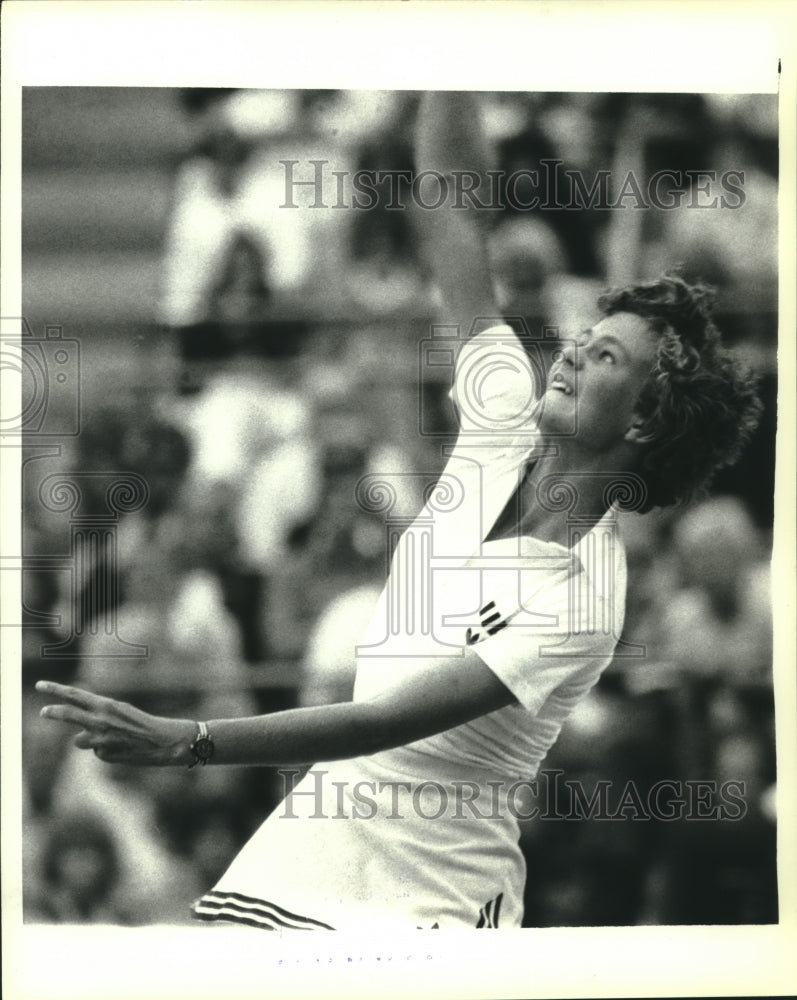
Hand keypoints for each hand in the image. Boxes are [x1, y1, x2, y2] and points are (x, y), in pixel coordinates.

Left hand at [36, 680, 194, 766]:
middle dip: (53, 712)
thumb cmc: (143, 724)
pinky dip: (106, 750)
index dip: (55, 689)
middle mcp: (100, 721)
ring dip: (89, 739)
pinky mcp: (104, 755)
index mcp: (106, 705)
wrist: (164, 741)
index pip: (75, 695)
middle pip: (68, 714)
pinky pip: (97, 751)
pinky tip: (123, 748)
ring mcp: (100, 740)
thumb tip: (78, 733)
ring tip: (113, 737)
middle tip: (42, 711)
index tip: (40, 685)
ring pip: (80, 740)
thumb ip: (98, 716)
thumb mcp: (121, 712)